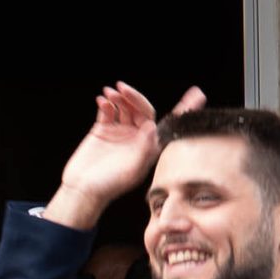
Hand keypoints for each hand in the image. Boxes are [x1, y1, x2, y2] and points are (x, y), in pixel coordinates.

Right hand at [45, 81, 204, 228]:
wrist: (83, 189)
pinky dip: (105, 103)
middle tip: (123, 89)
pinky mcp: (103, 130)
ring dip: (119, 97)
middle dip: (134, 97)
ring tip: (111, 93)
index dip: (184, 108)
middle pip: (142, 109)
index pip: (169, 123)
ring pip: (124, 107)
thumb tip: (151, 126)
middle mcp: (136, 137)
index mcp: (149, 146)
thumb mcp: (132, 171)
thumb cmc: (109, 185)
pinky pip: (107, 111)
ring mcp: (120, 132)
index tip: (196, 94)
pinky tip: (102, 100)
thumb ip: (144, 149)